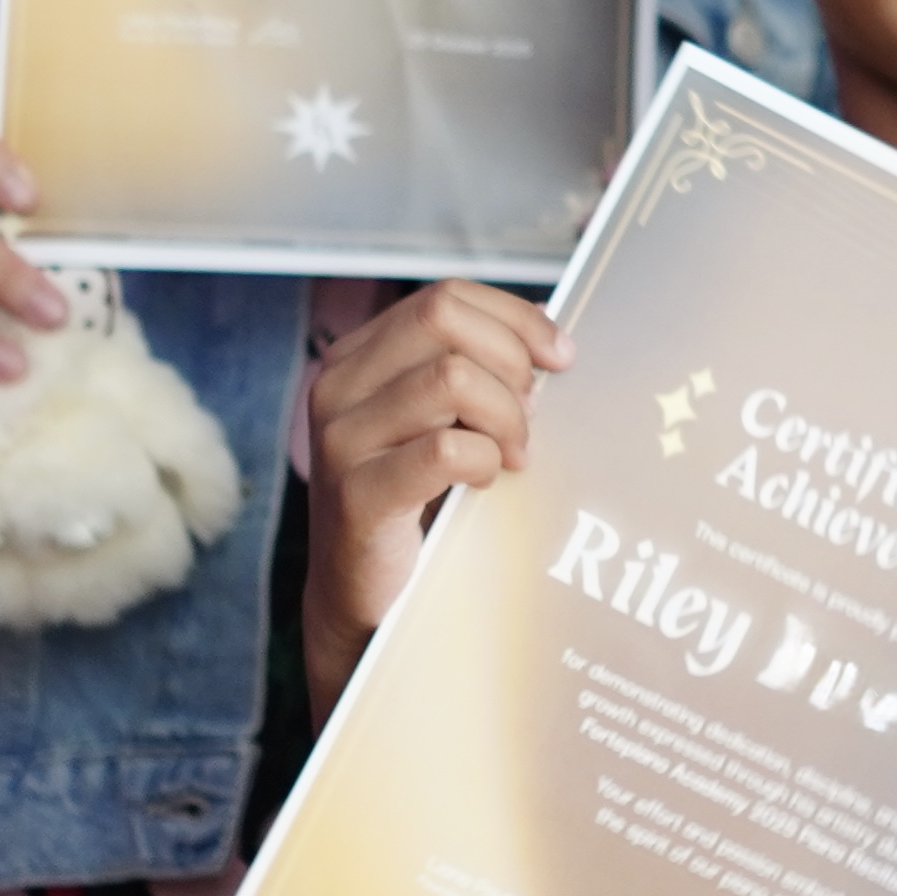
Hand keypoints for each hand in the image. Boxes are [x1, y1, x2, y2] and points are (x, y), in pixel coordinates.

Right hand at [302, 279, 569, 694]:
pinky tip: (485, 483)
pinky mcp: (356, 495)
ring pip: (452, 378)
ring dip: (505, 418)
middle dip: (510, 363)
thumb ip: (474, 373)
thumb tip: (551, 343)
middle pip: (444, 321)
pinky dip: (486, 462)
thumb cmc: (417, 501)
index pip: (445, 298)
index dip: (515, 318)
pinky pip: (447, 450)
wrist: (366, 597)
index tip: (560, 356)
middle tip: (529, 418)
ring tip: (511, 456)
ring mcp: (339, 440)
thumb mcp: (441, 421)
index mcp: (357, 358)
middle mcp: (336, 386)